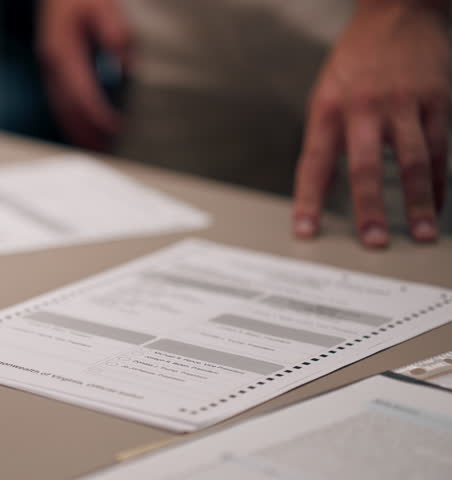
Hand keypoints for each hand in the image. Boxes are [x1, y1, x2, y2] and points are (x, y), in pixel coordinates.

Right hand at [38, 0, 129, 149]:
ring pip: (59, 107)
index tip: (114, 128)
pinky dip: (69, 118)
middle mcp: (51, 62)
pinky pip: (57, 100)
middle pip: (67, 107)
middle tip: (105, 152)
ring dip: (76, 130)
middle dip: (86, 131)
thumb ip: (113, 30)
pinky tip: (80, 129)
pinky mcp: (51, 67)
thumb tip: (124, 61)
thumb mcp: (102, 4)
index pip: (81, 91)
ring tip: (95, 149)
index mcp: (63, 50)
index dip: (97, 113)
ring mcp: (48, 66)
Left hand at [293, 0, 448, 247]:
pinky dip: (438, 181)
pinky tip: (436, 204)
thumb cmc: (356, 62)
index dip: (308, 199)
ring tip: (421, 233)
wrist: (397, 11)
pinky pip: (439, 148)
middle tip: (373, 241)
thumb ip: (325, 142)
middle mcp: (363, 107)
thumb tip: (320, 190)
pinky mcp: (437, 99)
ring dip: (417, 201)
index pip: (314, 162)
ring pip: (412, 160)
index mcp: (328, 108)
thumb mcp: (325, 96)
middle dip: (368, 207)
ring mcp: (403, 102)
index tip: (304, 230)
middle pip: (365, 165)